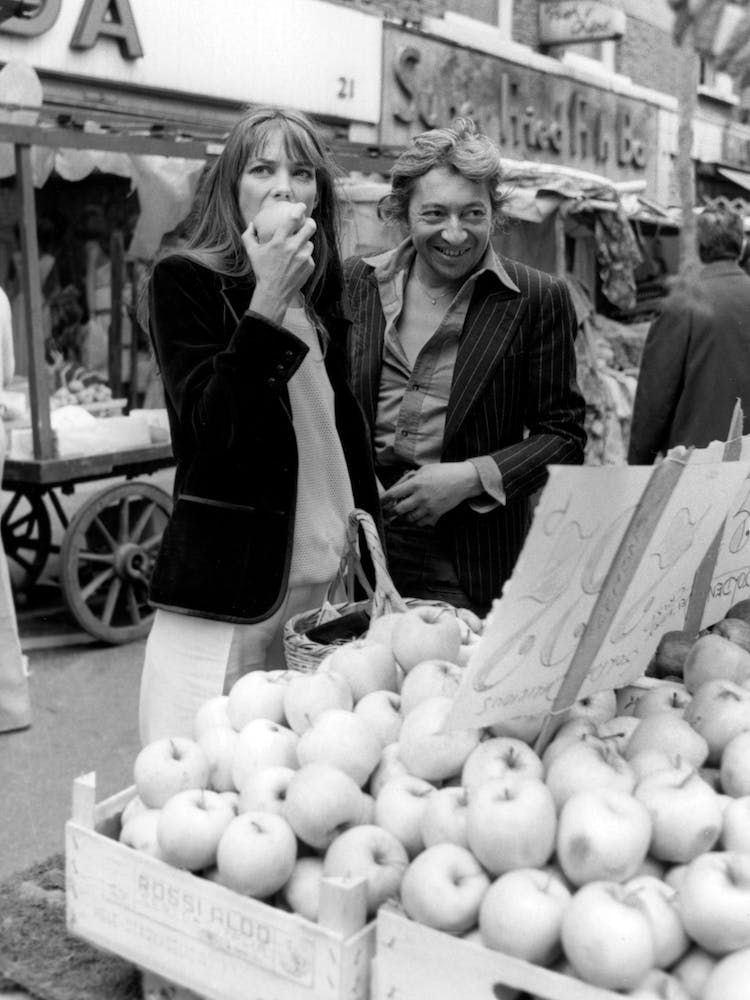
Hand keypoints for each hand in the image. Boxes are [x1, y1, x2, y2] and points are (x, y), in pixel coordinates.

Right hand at [243, 209, 316, 323]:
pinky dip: (304, 258)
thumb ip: (249, 235)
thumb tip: (252, 223)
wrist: (274, 293)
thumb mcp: (252, 253)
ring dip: (305, 244)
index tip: (300, 206)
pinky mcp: (309, 266)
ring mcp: (303, 257)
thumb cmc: (262, 271)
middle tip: (307, 223)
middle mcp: (293, 247)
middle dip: (310, 222)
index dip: (300, 209)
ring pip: (310, 243)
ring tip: (298, 248)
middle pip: (310, 227)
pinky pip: (309, 257)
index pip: (294, 218)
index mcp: (279, 241)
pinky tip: (296, 264)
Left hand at [381, 462, 481, 526]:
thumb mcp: (424, 470)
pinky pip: (421, 523)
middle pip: (398, 510)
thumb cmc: (443, 472)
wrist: (464, 480)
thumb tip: (396, 488)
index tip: (379, 502)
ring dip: (404, 516)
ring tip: (404, 512)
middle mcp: (421, 497)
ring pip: (409, 518)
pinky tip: (417, 515)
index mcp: (416, 483)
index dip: (383, 500)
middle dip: (390, 512)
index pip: (393, 494)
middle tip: (387, 512)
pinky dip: (416, 521)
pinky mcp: (436, 514)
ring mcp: (429, 507)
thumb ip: (409, 479)